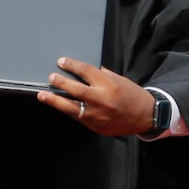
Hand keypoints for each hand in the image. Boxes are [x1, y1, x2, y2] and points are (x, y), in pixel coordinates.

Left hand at [37, 57, 155, 136]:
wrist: (145, 116)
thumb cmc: (132, 95)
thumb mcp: (120, 79)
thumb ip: (103, 75)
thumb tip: (86, 71)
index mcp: (108, 84)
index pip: (86, 71)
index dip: (72, 65)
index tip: (61, 62)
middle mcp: (102, 99)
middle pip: (76, 89)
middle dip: (61, 83)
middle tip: (51, 77)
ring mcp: (97, 115)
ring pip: (71, 107)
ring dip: (55, 101)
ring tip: (43, 95)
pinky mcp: (95, 126)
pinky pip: (78, 117)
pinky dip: (68, 111)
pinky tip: (59, 106)